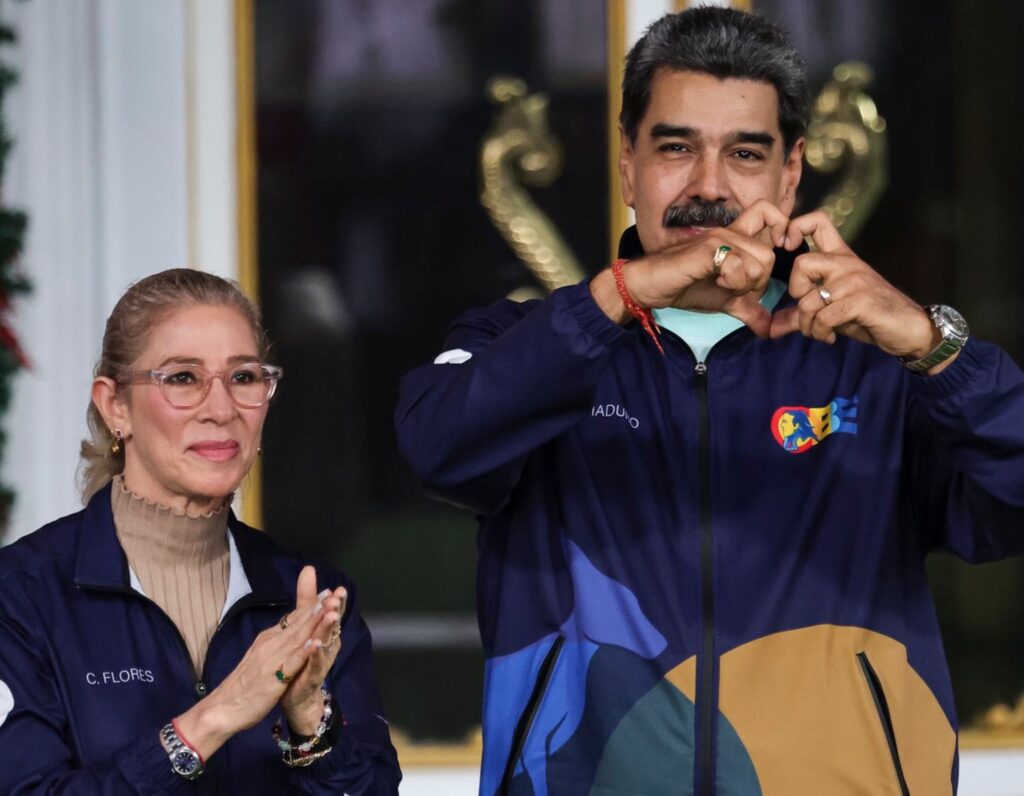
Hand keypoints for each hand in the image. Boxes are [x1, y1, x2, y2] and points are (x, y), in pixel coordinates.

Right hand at [173, 567, 340, 760]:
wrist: (222, 708)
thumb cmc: (243, 685)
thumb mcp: (261, 657)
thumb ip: (274, 643)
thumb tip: (286, 630)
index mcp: (268, 639)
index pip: (292, 619)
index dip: (310, 606)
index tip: (327, 593)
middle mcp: (271, 644)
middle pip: (297, 623)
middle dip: (317, 607)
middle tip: (334, 593)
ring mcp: (272, 659)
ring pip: (297, 638)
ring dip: (314, 622)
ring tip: (329, 608)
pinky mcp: (273, 678)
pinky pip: (291, 663)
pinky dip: (303, 651)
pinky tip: (315, 642)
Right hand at [592, 200, 789, 337]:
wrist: (651, 286)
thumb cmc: (685, 287)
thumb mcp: (725, 301)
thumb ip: (749, 310)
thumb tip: (768, 330)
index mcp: (735, 239)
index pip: (768, 213)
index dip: (781, 228)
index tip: (778, 251)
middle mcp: (729, 233)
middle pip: (769, 252)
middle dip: (758, 279)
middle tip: (736, 287)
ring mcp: (718, 239)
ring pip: (757, 260)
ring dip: (745, 283)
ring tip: (723, 285)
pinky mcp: (707, 250)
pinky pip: (737, 266)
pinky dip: (732, 282)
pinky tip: (716, 283)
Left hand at [769, 211, 939, 359]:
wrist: (909, 330)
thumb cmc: (869, 316)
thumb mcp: (832, 311)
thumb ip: (802, 314)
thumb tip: (770, 329)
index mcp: (841, 257)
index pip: (817, 221)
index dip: (794, 227)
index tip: (785, 245)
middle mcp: (847, 264)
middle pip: (801, 263)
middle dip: (796, 292)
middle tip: (808, 309)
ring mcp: (854, 281)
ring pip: (808, 300)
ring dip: (807, 325)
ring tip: (820, 331)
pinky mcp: (860, 301)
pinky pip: (824, 317)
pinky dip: (821, 332)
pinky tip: (830, 336)